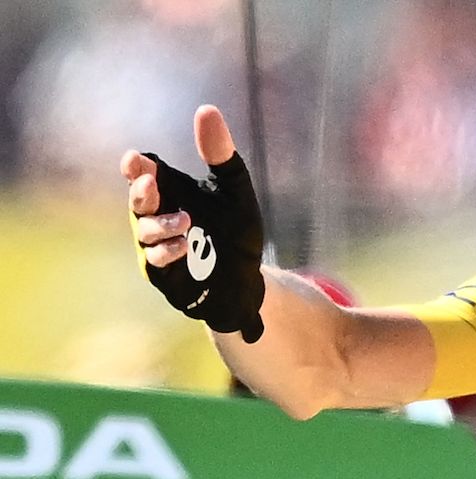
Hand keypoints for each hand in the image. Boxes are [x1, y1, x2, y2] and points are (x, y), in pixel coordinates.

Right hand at [122, 105, 266, 341]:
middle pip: (137, 198)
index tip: (135, 161)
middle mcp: (157, 214)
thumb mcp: (236, 192)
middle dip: (140, 191)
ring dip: (161, 224)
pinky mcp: (161, 271)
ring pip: (144, 230)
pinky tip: (183, 244)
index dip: (136, 166)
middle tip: (149, 184)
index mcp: (172, 190)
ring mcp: (156, 243)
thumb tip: (207, 109)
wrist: (247, 278)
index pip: (145, 172)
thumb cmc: (237, 232)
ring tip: (186, 221)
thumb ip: (221, 155)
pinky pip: (154, 258)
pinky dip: (166, 250)